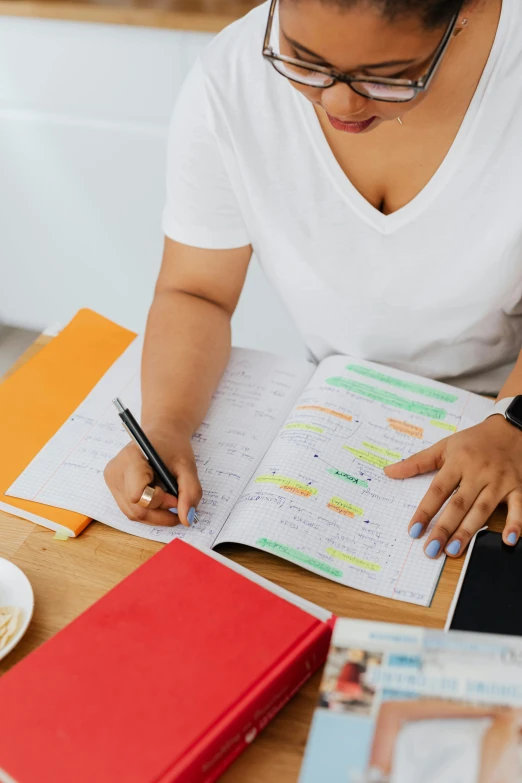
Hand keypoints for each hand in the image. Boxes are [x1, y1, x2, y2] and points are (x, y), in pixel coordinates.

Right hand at [104, 426, 201, 527]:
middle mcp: (115, 471)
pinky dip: (148, 511)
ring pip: (132, 514)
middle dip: (160, 514)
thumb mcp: (187, 466)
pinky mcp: (113, 487)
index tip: (176, 497)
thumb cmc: (172, 446)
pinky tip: (160, 499)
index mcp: (131, 458)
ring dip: (156, 515)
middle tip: (178, 505)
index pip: (138, 494)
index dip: (159, 502)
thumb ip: (190, 492)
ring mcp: (111, 480)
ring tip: (171, 502)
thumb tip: (187, 520)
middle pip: (135, 509)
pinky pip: (130, 509)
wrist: (161, 433)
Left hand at [384, 415, 521, 557]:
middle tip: (431, 549)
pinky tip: (508, 541)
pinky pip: (518, 508)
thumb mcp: (444, 447)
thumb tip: (389, 471)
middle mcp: (478, 472)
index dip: (425, 511)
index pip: (438, 490)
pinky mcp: (517, 488)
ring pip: (482, 510)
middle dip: (444, 528)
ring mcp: (499, 481)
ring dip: (468, 531)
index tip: (413, 529)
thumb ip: (416, 462)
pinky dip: (516, 524)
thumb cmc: (473, 441)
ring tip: (454, 550)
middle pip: (459, 504)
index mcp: (458, 462)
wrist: (510, 430)